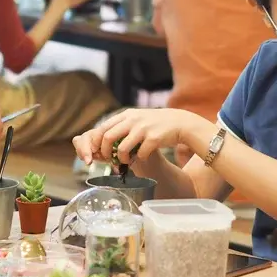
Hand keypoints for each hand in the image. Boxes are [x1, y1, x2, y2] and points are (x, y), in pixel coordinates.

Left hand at [72, 108, 206, 165]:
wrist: (179, 123)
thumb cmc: (155, 124)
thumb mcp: (137, 119)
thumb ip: (122, 126)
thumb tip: (103, 142)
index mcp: (126, 115)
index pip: (103, 128)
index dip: (96, 142)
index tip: (96, 152)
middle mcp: (132, 120)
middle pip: (107, 137)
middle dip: (104, 152)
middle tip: (108, 159)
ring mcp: (143, 128)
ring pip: (121, 148)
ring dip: (121, 159)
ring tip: (125, 161)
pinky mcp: (154, 138)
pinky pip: (139, 154)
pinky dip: (138, 159)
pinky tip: (142, 157)